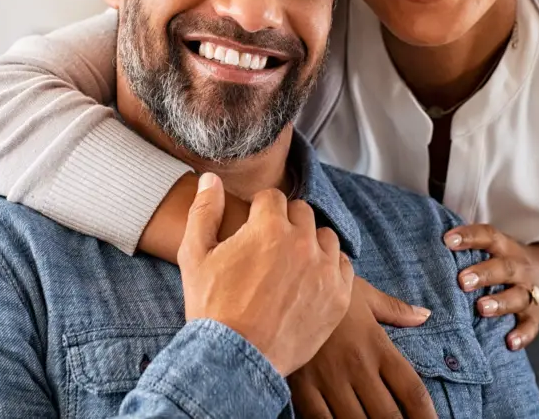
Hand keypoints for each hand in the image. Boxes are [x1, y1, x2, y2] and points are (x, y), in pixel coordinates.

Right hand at [179, 173, 354, 376]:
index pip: (272, 198)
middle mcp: (302, 242)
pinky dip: (329, 269)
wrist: (234, 360)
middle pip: (302, 213)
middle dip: (285, 223)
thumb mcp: (195, 255)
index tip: (252, 228)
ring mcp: (324, 270)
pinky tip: (310, 281)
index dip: (258, 211)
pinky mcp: (339, 297)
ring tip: (290, 265)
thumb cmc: (211, 307)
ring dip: (310, 244)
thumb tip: (210, 179)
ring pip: (325, 238)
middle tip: (269, 248)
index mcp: (269, 226)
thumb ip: (203, 210)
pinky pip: (344, 267)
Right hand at [289, 278, 437, 418]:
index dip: (427, 416)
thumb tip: (425, 314)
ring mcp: (329, 380)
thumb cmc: (328, 290)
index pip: (412, 390)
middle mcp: (358, 367)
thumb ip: (397, 310)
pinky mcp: (302, 387)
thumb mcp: (365, 295)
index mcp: (377, 346)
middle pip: (388, 416)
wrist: (284, 284)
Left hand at [444, 225, 538, 350]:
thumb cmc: (506, 261)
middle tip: (462, 281)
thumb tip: (425, 243)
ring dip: (500, 303)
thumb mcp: (494, 248)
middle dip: (484, 274)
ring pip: (518, 297)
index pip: (488, 236)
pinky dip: (522, 335)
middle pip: (505, 268)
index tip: (447, 241)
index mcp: (505, 248)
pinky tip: (510, 342)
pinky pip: (531, 326)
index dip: (469, 236)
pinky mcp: (535, 316)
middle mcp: (519, 268)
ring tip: (482, 308)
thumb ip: (468, 248)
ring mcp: (529, 292)